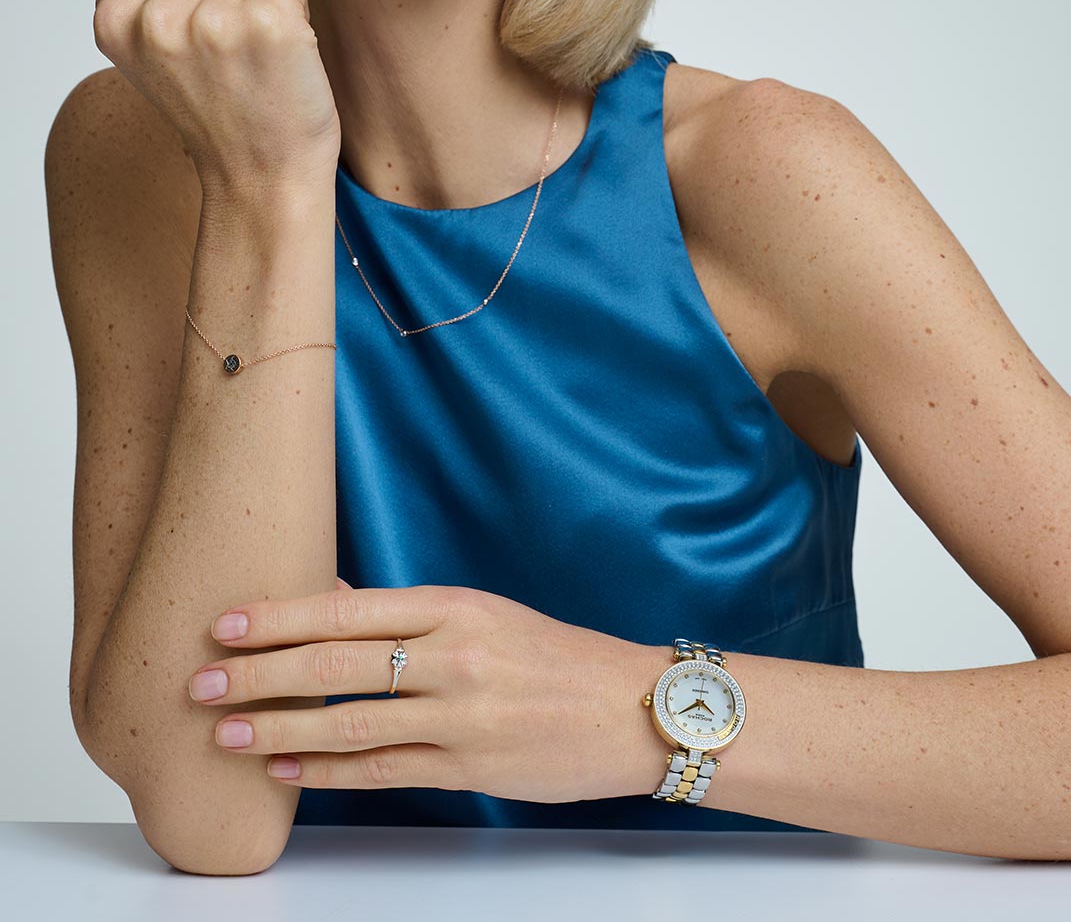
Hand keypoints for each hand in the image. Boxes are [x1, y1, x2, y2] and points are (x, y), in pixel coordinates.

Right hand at [94, 0, 340, 192]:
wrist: (261, 177)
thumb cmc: (216, 100)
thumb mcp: (156, 30)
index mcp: (112, 18)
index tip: (192, 21)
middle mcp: (153, 24)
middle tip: (229, 45)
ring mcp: (211, 26)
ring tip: (254, 54)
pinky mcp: (269, 29)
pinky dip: (296, 13)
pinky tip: (283, 58)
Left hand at [186, 577, 660, 800]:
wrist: (629, 709)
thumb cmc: (554, 656)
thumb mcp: (482, 613)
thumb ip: (406, 613)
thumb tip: (331, 598)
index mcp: (454, 607)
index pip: (348, 608)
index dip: (280, 617)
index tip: (225, 625)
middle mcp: (454, 656)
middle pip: (336, 665)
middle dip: (258, 675)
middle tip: (200, 683)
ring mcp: (461, 715)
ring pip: (350, 724)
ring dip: (278, 731)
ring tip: (226, 735)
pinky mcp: (470, 767)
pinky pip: (383, 772)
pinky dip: (328, 773)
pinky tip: (288, 770)